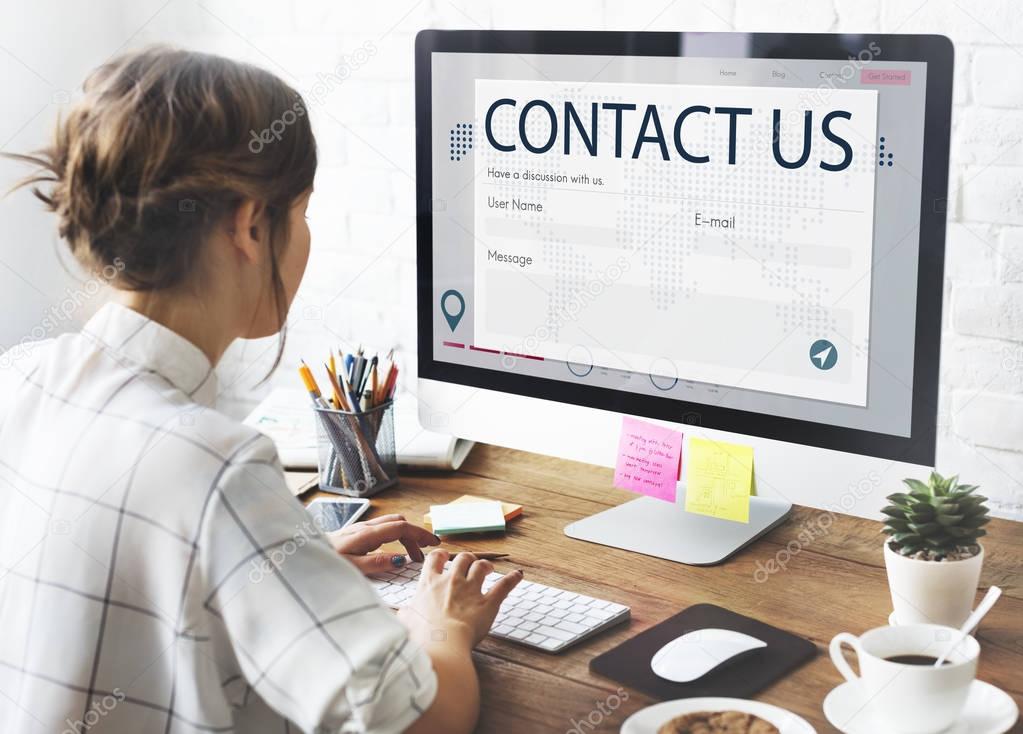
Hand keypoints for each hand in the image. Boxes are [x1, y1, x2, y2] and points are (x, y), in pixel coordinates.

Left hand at [327, 513, 439, 575]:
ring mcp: (360, 528)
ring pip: (390, 524)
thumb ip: (376, 563)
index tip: (433, 544)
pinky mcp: (355, 533)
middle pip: (399, 523)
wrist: (303, 554)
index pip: (401, 527)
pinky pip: (382, 529)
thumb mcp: (352, 568)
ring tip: (411, 555)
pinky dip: (394, 536)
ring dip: (405, 535)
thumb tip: (400, 559)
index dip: (420, 534)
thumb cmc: (325, 562)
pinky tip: (392, 551)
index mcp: (367, 534)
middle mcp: (365, 527)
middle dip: (415, 535)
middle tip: (424, 554)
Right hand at [398, 549, 523, 649]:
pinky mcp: (488, 603)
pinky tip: (519, 575)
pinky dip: (512, 579)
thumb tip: (402, 614)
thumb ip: (406, 614)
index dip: (442, 555)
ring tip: (488, 568)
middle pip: (462, 558)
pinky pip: (503, 586)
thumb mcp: (405, 621)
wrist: (440, 644)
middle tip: (469, 565)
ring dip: (485, 565)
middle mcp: (451, 581)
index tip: (445, 557)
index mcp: (430, 584)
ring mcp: (471, 590)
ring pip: (481, 566)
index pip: (436, 558)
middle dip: (467, 559)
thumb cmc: (421, 635)